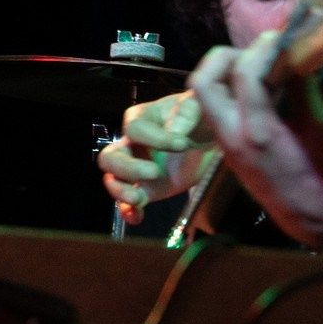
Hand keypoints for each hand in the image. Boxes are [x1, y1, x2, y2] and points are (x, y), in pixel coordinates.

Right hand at [97, 92, 205, 225]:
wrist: (212, 139)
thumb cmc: (200, 116)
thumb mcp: (197, 107)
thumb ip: (186, 113)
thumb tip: (174, 132)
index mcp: (140, 118)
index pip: (134, 129)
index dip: (154, 138)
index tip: (182, 144)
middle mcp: (132, 144)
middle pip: (110, 157)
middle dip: (128, 167)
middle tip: (154, 172)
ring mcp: (137, 168)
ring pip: (112, 179)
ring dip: (120, 190)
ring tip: (137, 198)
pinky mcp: (148, 189)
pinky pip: (129, 202)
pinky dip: (128, 210)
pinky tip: (138, 216)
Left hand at [187, 31, 322, 247]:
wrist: (311, 214)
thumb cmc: (322, 171)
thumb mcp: (320, 126)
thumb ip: (303, 87)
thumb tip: (296, 53)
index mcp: (259, 132)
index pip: (245, 75)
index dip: (261, 48)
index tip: (278, 36)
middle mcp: (232, 137)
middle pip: (204, 82)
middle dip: (225, 56)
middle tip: (257, 51)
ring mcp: (225, 143)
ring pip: (205, 95)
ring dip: (227, 72)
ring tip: (262, 66)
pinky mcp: (226, 147)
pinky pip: (217, 108)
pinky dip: (232, 90)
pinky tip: (262, 87)